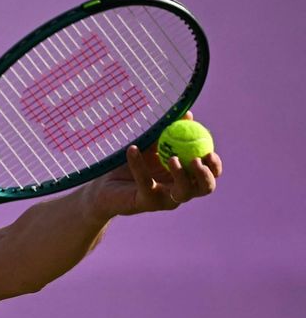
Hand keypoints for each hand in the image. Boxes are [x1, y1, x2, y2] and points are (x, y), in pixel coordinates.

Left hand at [84, 112, 222, 219]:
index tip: (209, 151)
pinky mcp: (146, 202)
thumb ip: (168, 133)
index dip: (214, 165)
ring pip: (184, 193)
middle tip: (197, 159)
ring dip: (182, 176)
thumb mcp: (151, 145)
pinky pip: (146, 182)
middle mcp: (179, 191)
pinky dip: (139, 164)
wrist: (103, 184)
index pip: (209, 174)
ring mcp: (164, 199)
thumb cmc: (131, 163)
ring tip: (172, 158)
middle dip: (206, 175)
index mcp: (185, 176)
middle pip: (205, 188)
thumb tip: (187, 114)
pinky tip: (132, 148)